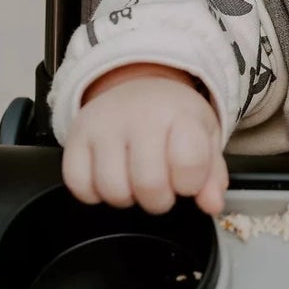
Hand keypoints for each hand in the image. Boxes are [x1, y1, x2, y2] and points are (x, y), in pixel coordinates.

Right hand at [61, 64, 226, 215]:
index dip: (191, 183)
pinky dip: (94, 193)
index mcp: (178, 113)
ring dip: (127, 198)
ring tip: (134, 182)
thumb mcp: (204, 136)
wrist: (137, 84)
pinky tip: (109, 178)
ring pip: (113, 190)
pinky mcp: (75, 136)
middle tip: (162, 188)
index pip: (189, 163)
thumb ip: (212, 174)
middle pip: (149, 185)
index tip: (188, 179)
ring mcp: (103, 125)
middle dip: (159, 200)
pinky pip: (78, 185)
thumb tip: (212, 204)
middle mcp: (138, 115)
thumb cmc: (172, 116)